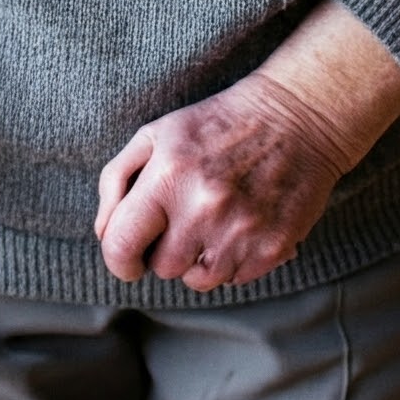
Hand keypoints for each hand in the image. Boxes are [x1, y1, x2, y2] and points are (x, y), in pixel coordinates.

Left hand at [94, 0, 399, 292]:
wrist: (296, 117)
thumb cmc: (217, 125)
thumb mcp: (156, 134)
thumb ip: (117, 181)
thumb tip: (103, 234)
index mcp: (168, 176)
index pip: (121, 247)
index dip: (119, 259)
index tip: (129, 255)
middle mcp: (204, 208)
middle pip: (162, 267)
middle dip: (166, 248)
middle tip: (186, 214)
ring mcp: (241, 232)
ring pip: (198, 281)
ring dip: (199, 258)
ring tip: (216, 217)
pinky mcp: (273, 248)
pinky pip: (234, 279)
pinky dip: (233, 258)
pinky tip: (242, 222)